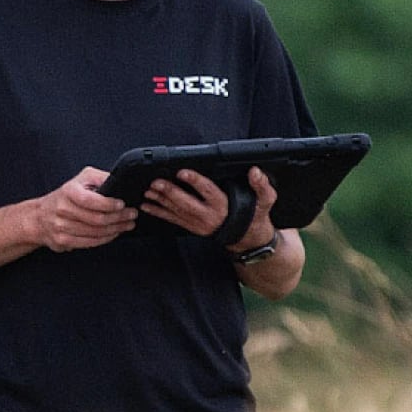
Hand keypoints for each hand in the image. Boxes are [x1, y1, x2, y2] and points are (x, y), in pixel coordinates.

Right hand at [32, 166, 137, 252]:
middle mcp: (63, 209)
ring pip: (95, 232)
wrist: (39, 216)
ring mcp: (61, 227)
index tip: (123, 204)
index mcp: (68, 191)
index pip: (90, 200)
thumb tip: (121, 182)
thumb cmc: (66, 196)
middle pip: (96, 219)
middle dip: (119, 218)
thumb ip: (100, 179)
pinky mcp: (63, 241)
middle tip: (132, 215)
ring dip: (116, 229)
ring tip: (128, 224)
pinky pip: (90, 242)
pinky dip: (106, 239)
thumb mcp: (81, 179)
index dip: (109, 204)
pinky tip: (115, 233)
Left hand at [144, 166, 276, 252]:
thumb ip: (262, 186)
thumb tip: (255, 172)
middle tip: (156, 182)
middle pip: (187, 203)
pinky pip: (172, 220)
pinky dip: (158, 212)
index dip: (195, 181)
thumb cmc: (255, 215)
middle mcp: (209, 216)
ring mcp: (198, 223)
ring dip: (160, 201)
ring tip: (147, 191)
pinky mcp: (191, 227)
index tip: (182, 172)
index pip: (208, 191)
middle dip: (170, 193)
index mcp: (224, 206)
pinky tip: (146, 205)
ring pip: (176, 212)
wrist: (248, 239)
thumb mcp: (265, 200)